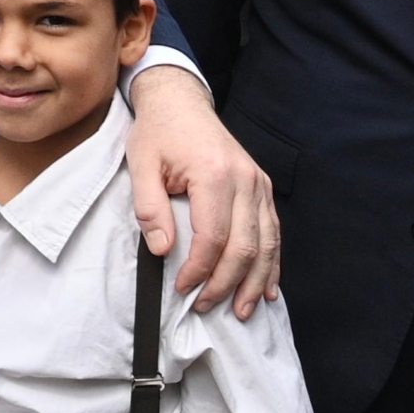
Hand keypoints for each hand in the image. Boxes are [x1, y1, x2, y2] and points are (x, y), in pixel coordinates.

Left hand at [126, 68, 279, 316]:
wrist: (180, 102)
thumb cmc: (158, 133)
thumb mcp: (141, 165)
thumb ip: (149, 209)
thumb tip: (163, 251)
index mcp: (215, 174)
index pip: (213, 237)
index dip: (200, 269)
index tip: (183, 289)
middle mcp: (245, 180)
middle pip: (245, 246)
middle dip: (226, 283)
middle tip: (207, 307)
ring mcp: (258, 183)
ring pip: (266, 243)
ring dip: (255, 281)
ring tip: (241, 310)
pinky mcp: (262, 187)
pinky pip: (273, 231)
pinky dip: (271, 262)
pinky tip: (267, 287)